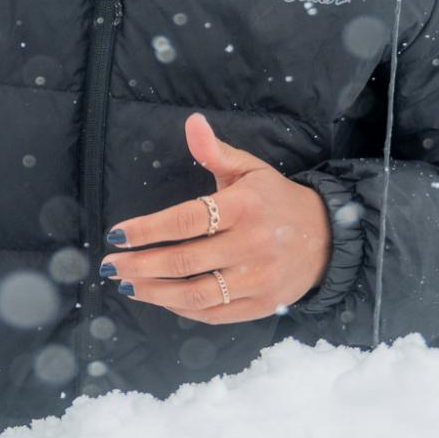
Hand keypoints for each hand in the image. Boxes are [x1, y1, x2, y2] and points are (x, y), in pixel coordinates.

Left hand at [101, 112, 330, 323]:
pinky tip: (161, 299)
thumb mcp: (250, 169)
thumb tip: (192, 122)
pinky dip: (183, 310)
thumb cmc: (276, 199)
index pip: (186, 221)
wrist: (327, 237)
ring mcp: (258, 280)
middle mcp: (251, 246)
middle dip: (141, 265)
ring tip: (128, 284)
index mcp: (244, 207)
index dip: (147, 230)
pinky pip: (215, 314)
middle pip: (185, 261)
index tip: (117, 236)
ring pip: (196, 294)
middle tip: (111, 265)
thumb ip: (215, 152)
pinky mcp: (262, 305)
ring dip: (155, 293)